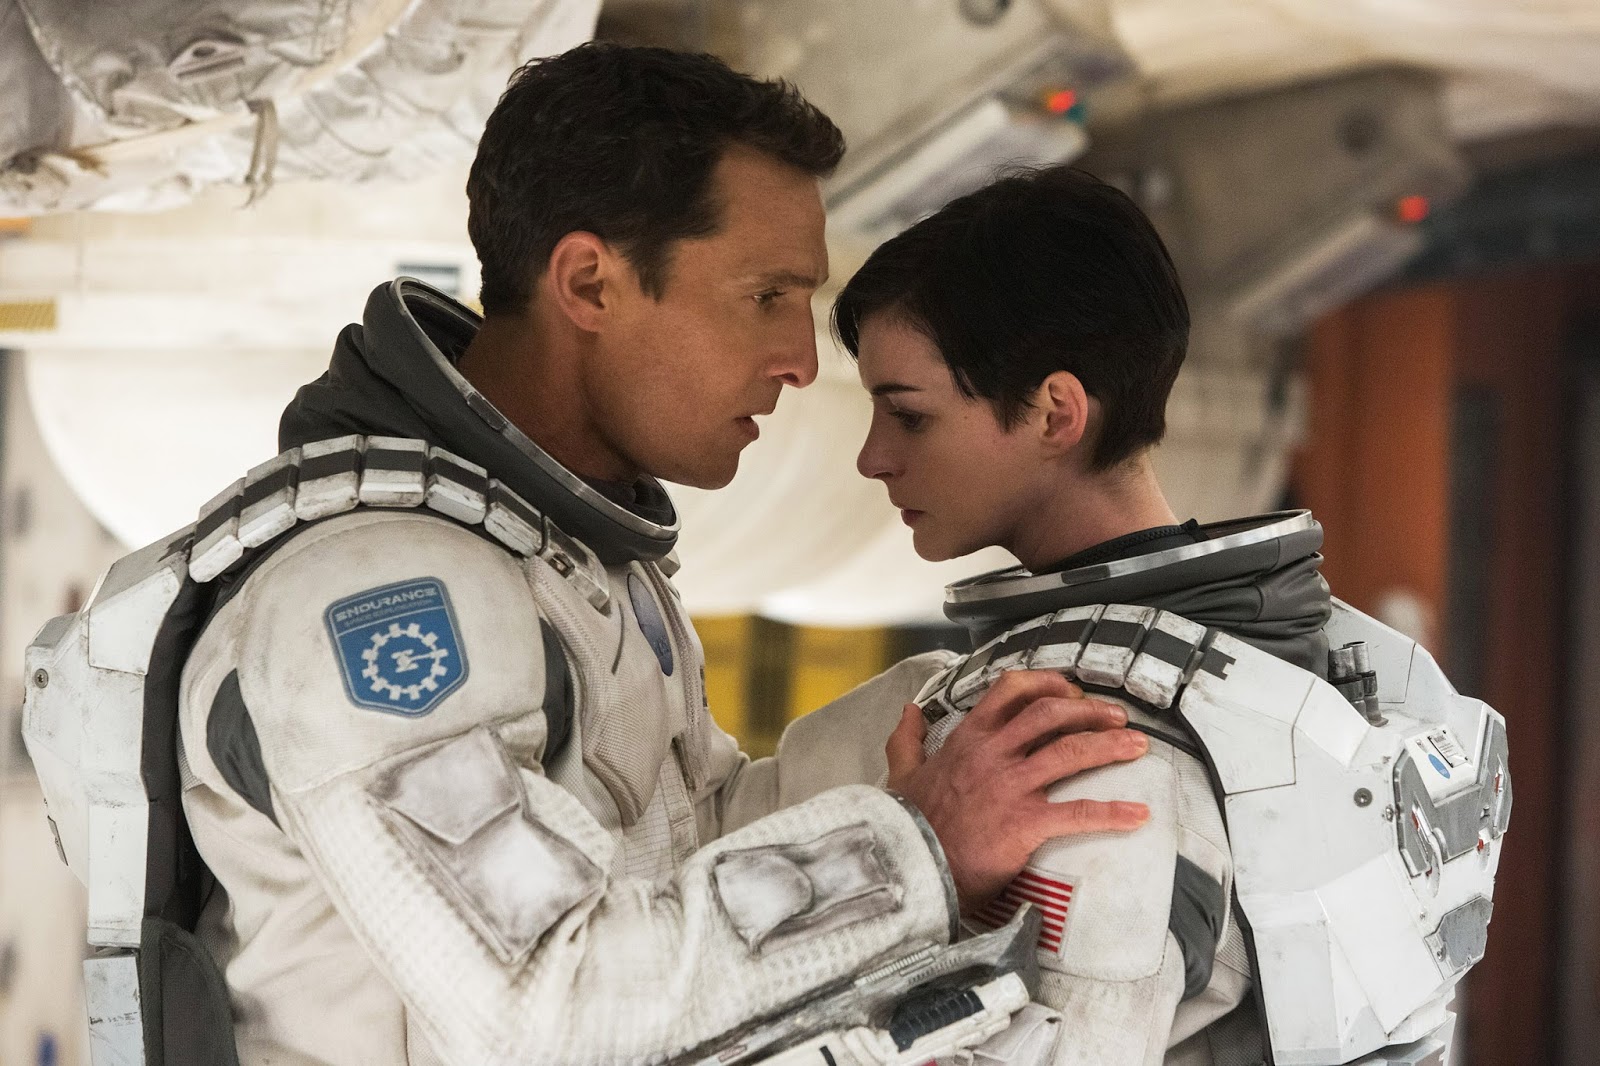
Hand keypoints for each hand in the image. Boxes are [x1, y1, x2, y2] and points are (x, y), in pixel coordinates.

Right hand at [887, 670, 1149, 914]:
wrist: (908, 866)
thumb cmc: (908, 824)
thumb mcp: (901, 774)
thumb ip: (906, 740)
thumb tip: (908, 709)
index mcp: (967, 739)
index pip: (1011, 691)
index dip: (1047, 683)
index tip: (1071, 689)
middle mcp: (993, 754)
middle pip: (1051, 713)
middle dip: (1090, 710)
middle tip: (1116, 717)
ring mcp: (1011, 786)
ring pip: (1070, 751)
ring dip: (1110, 745)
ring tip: (1138, 746)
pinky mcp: (1025, 823)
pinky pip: (1078, 813)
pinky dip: (1113, 812)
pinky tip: (1138, 815)